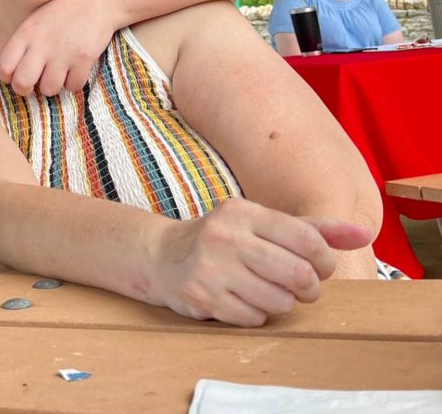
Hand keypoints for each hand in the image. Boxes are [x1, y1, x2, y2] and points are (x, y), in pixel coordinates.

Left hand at [0, 0, 120, 95]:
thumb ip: (23, 44)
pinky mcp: (84, 59)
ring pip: (49, 89)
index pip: (4, 67)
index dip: (8, 77)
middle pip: (22, 83)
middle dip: (26, 89)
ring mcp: (63, 52)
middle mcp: (41, 44)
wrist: (97, 0)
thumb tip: (12, 74)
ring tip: (58, 73)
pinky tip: (74, 69)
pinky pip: (73, 86)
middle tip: (34, 84)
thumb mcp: (35, 21)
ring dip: (53, 86)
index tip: (16, 75)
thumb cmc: (63, 12)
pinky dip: (73, 82)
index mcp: (25, 33)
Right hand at [151, 197, 374, 326]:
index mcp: (244, 211)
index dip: (324, 262)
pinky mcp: (202, 295)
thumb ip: (315, 229)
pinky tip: (242, 298)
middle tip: (300, 286)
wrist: (164, 256)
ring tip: (266, 290)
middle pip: (299, 275)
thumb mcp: (265, 224)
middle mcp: (225, 235)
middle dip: (308, 288)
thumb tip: (365, 233)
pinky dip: (256, 314)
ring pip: (279, 301)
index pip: (308, 240)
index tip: (319, 267)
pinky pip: (254, 318)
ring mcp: (211, 266)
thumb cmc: (226, 240)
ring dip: (281, 302)